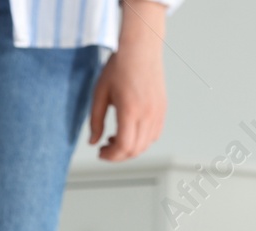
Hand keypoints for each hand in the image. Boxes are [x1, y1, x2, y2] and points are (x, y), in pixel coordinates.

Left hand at [89, 0, 168, 161]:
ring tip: (114, 138)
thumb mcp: (99, 95)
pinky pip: (154, 134)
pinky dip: (141, 140)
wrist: (140, 49)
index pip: (123, 146)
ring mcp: (158, 112)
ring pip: (146, 145)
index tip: (100, 152)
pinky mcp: (162, 109)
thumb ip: (95, 121)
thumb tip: (93, 143)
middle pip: (135, 150)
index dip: (110, 156)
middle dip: (118, 155)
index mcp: (130, 110)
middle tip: (105, 148)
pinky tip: (128, 130)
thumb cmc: (118, 68)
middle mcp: (148, 113)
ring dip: (130, 148)